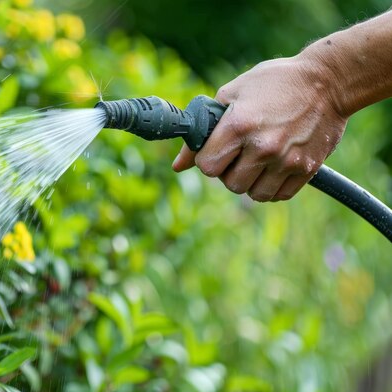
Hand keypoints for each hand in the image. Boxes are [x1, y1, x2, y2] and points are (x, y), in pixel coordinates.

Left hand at [172, 55, 347, 201]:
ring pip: (253, 194)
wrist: (328, 81)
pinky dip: (272, 187)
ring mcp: (286, 160)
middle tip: (240, 152)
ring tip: (258, 159)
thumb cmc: (274, 82)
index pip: (207, 167)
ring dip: (250, 181)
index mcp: (239, 125)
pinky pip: (278, 196)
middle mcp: (263, 147)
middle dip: (229, 171)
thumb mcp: (232, 94)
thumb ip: (202, 129)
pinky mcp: (306, 169)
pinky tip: (274, 167)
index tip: (217, 149)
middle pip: (229, 184)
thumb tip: (177, 166)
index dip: (208, 159)